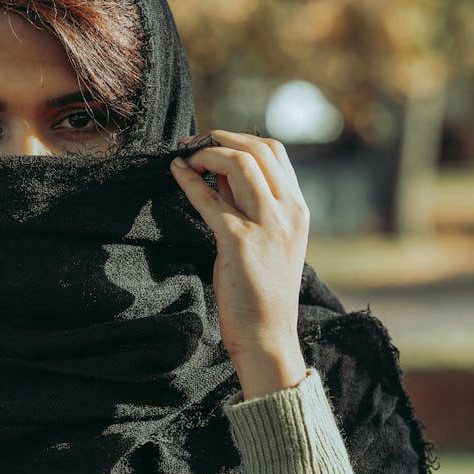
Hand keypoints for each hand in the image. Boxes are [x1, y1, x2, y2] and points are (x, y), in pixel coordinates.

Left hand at [170, 130, 309, 367]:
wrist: (269, 336)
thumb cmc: (263, 293)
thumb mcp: (267, 241)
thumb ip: (249, 206)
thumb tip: (219, 174)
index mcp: (298, 210)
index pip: (274, 152)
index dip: (241, 139)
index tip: (214, 143)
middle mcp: (288, 212)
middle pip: (258, 149)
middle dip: (221, 137)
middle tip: (193, 142)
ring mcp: (266, 225)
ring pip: (239, 164)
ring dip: (207, 152)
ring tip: (186, 157)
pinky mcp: (239, 241)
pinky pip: (210, 198)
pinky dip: (189, 179)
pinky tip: (175, 172)